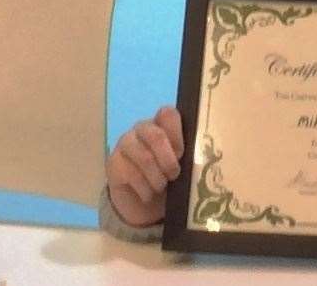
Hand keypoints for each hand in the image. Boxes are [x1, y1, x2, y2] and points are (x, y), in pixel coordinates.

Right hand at [105, 106, 182, 228]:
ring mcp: (126, 143)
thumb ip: (189, 154)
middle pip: (156, 135)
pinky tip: (148, 195)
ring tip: (161, 187)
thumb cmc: (170, 177)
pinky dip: (144, 190)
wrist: (146, 202)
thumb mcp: (183, 165)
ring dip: (157, 178)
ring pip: (144, 157)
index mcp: (163, 123)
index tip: (182, 155)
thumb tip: (203, 156)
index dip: (177, 135)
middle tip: (174, 175)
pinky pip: (131, 174)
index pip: (168, 114)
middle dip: (168, 160)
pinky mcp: (113, 162)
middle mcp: (143, 128)